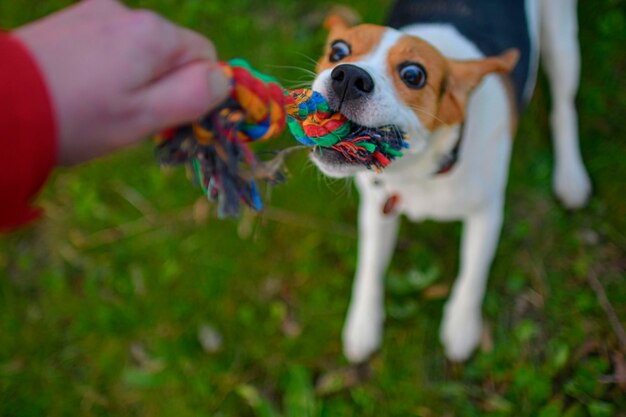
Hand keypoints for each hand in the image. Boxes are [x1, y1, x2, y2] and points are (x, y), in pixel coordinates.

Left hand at [15, 0, 229, 164]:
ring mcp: (94, 13)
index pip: (204, 56)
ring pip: (138, 50)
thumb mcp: (146, 116)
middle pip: (171, 52)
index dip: (197, 90)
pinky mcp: (69, 22)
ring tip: (103, 107)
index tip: (173, 118)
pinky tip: (84, 90)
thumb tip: (223, 79)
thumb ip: (193, 96)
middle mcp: (127, 12)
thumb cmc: (79, 116)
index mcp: (154, 34)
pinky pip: (108, 45)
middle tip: (133, 118)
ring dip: (134, 77)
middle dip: (164, 84)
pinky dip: (108, 68)